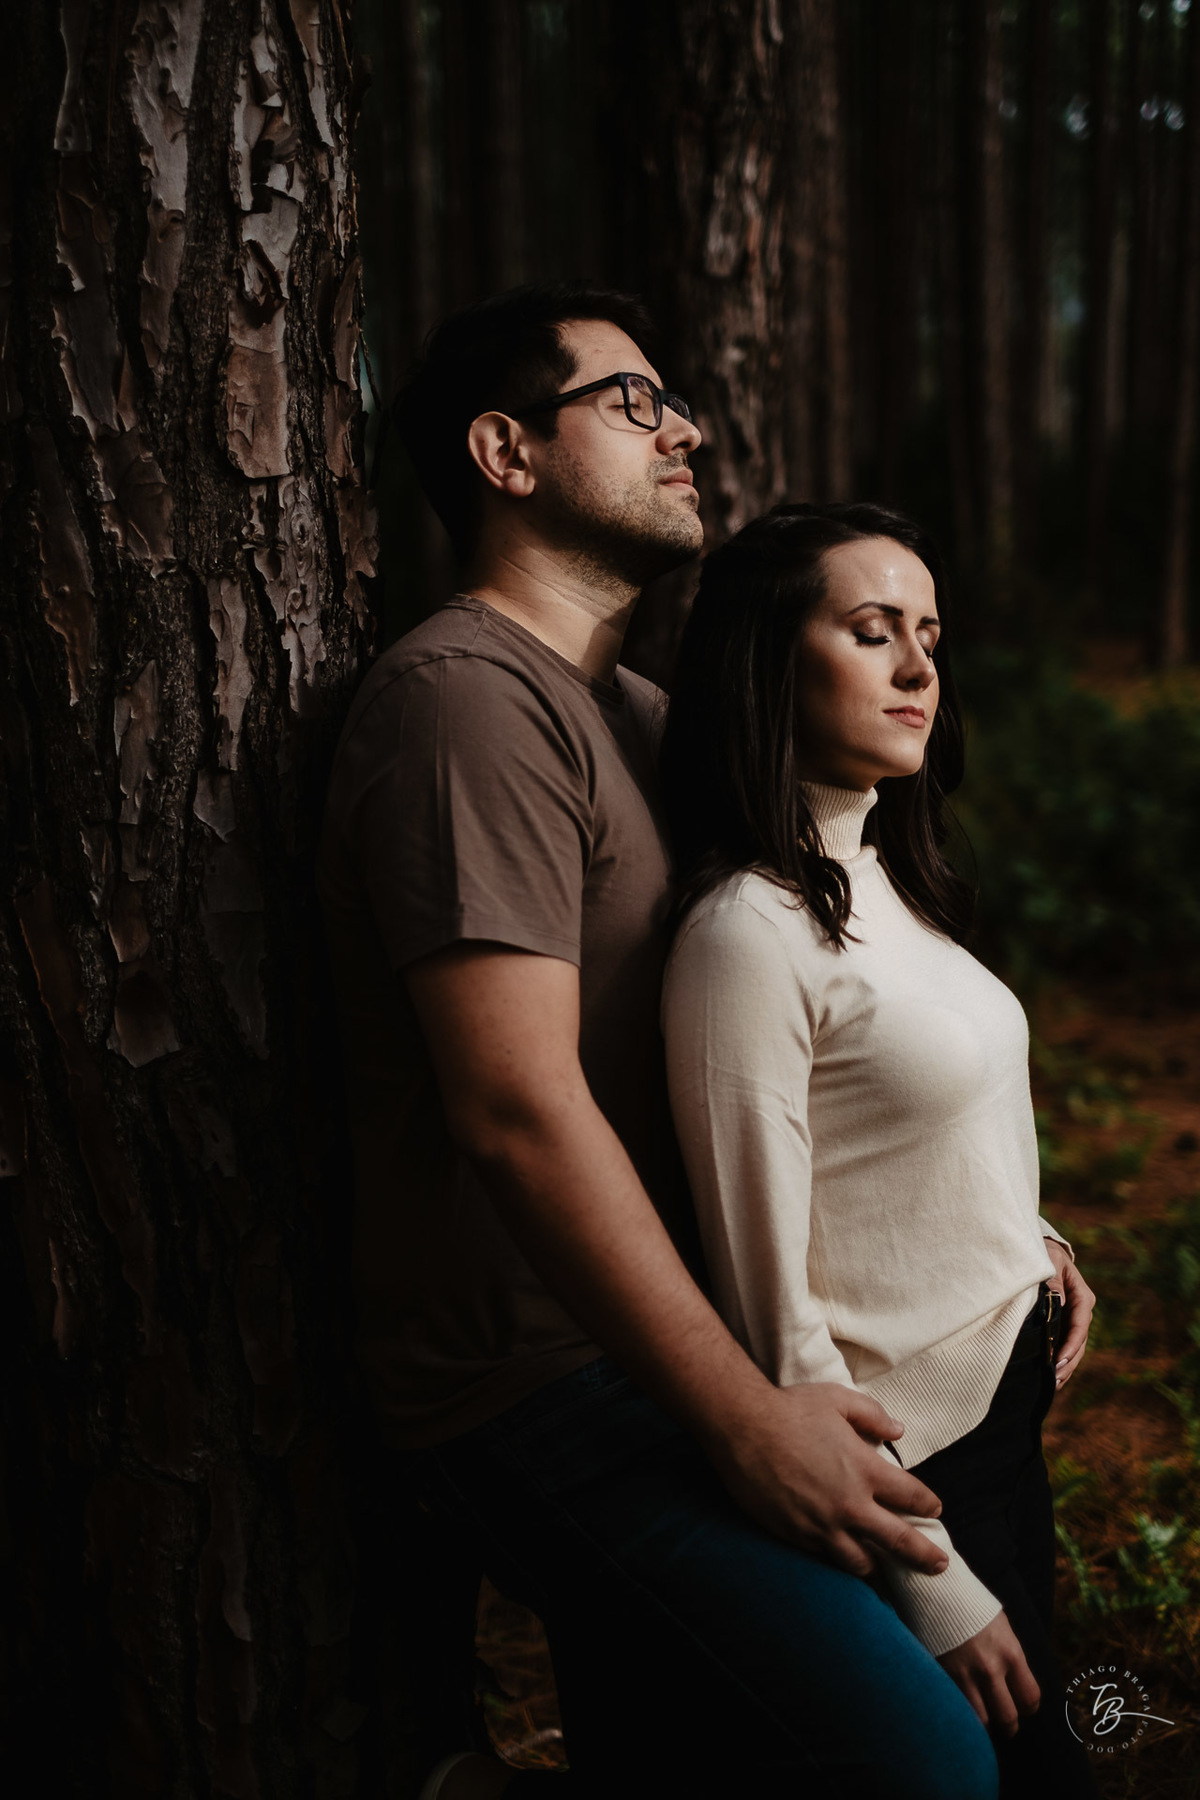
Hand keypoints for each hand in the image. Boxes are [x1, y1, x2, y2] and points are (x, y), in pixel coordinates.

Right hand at [705, 1381, 950, 1579]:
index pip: (911, 1496)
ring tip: (883, 1564)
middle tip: (939, 1564)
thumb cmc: (790, 1408)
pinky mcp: (796, 1535)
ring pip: (861, 1561)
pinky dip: (838, 1557)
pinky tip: (841, 1555)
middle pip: (900, 1541)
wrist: (742, 1427)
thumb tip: (898, 1432)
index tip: (935, 1509)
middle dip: (924, 1556)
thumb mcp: (838, 1400)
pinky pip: (825, 1556)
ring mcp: (822, 1525)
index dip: (928, 1505)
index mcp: (865, 1469)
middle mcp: (850, 1504)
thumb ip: (873, 1416)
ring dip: (877, 1562)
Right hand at [939, 1610, 1040, 1735]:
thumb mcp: (1001, 1627)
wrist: (937, 1589)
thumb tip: (1017, 1682)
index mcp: (1011, 1653)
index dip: (1029, 1707)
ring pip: (982, 1721)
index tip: (1024, 1706)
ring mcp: (965, 1675)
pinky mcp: (943, 1677)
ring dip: (985, 1723)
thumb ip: (1011, 1656)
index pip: (1030, 1697)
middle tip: (1005, 1722)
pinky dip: (963, 1714)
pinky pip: (958, 1709)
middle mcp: (990, 1669)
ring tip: (984, 1717)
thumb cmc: (972, 1605)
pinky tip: (964, 1707)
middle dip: (1010, 1725)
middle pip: (1008, 1717)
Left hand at [1044, 1238, 1094, 1388]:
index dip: (1071, 1345)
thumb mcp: (1049, 1261)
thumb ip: (1053, 1281)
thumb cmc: (1043, 1253)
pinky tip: (1051, 1377)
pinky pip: (1064, 1345)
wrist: (1040, 1250)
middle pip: (1079, 1342)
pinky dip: (1059, 1361)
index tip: (1059, 1361)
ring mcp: (1073, 1319)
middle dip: (1068, 1362)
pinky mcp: (1063, 1324)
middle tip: (1053, 1379)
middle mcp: (1081, 1310)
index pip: (1080, 1326)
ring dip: (1065, 1366)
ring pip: (1073, 1348)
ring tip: (1052, 1384)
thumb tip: (1058, 1302)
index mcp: (1082, 1296)